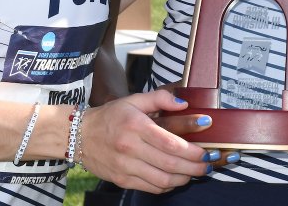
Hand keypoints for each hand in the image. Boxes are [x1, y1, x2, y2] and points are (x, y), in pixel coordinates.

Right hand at [79, 88, 215, 193]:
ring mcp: (125, 167)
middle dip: (194, 166)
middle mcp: (130, 148)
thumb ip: (160, 98)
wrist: (78, 135)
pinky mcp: (122, 180)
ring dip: (184, 178)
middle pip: (170, 164)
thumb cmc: (111, 116)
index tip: (207, 150)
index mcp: (136, 126)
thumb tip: (184, 103)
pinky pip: (151, 188)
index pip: (170, 143)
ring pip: (162, 179)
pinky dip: (168, 186)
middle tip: (208, 164)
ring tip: (196, 172)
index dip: (193, 150)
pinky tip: (177, 179)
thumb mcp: (134, 100)